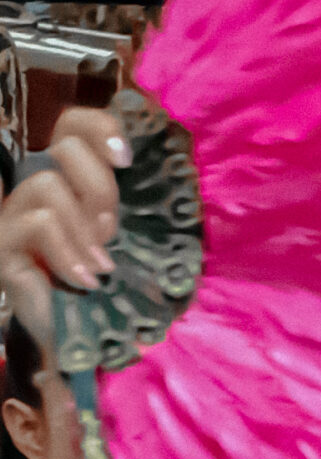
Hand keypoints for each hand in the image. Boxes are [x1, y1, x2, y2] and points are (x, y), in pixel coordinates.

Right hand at [0, 106, 129, 361]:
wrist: (69, 334)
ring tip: (99, 264)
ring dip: (82, 227)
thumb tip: (166, 176)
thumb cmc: (100, 282)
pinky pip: (38, 223)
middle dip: (100, 188)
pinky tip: (85, 279)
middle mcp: (35, 184)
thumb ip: (129, 208)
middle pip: (63, 147)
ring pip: (47, 185)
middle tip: (111, 230)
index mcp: (68, 177)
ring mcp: (14, 211)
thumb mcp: (122, 242)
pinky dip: (68, 253)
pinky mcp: (3, 240)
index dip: (99, 127)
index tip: (126, 158)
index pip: (73, 125)